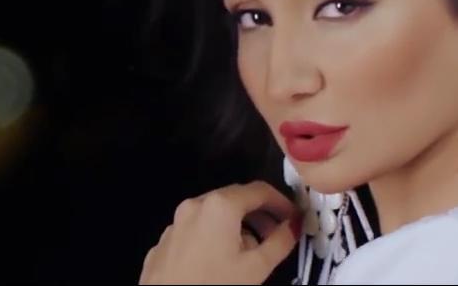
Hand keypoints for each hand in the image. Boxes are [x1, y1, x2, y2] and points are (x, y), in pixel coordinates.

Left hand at [139, 181, 302, 284]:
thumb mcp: (256, 268)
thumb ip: (280, 241)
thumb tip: (293, 224)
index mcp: (219, 205)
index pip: (259, 190)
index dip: (282, 202)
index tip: (294, 219)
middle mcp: (194, 206)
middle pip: (235, 199)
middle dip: (259, 215)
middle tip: (275, 237)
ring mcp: (174, 224)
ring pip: (213, 216)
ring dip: (236, 227)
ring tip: (249, 254)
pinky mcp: (163, 244)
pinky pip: (195, 232)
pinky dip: (213, 238)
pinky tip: (218, 265)